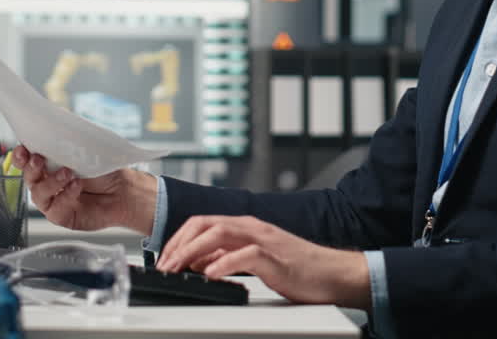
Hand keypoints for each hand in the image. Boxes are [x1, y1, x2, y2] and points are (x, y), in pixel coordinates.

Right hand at [10, 146, 156, 234]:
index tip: (22, 149)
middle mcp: (47, 183)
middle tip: (38, 159)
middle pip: (28, 177)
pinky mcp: (61, 216)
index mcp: (49, 165)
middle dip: (30, 168)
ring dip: (50, 182)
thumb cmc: (104, 169)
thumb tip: (57, 118)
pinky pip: (54, 209)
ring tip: (67, 173)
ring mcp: (53, 201)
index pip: (26, 160)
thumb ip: (69, 137)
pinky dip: (65, 196)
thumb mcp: (86, 148)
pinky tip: (77, 187)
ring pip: (38, 194)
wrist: (123, 190)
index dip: (20, 155)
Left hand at [156, 215, 370, 309]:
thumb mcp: (254, 260)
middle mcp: (252, 227)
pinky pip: (245, 255)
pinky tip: (210, 274)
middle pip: (205, 223)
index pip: (202, 223)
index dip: (178, 238)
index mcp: (246, 226)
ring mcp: (264, 240)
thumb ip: (228, 257)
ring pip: (220, 233)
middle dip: (179, 243)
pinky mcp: (275, 257)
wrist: (332, 273)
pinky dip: (223, 263)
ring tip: (178, 267)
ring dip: (193, 250)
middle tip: (164, 265)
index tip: (164, 258)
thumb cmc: (297, 268)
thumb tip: (200, 263)